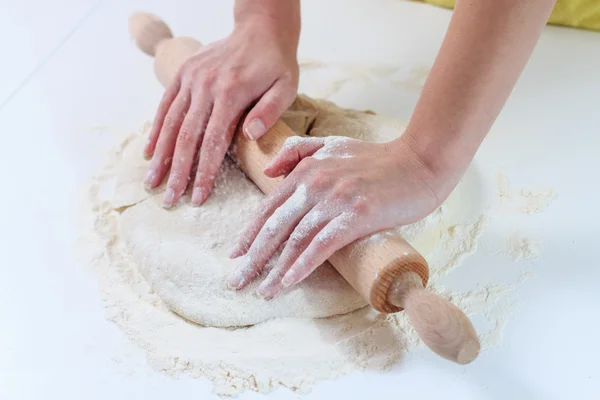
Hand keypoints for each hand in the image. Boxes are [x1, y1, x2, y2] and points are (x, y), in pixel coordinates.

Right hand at [143, 19, 298, 207]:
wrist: (260, 29)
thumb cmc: (276, 64)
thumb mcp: (285, 87)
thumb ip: (269, 111)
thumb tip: (250, 136)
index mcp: (231, 93)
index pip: (213, 142)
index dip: (204, 172)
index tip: (197, 197)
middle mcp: (206, 86)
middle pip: (187, 137)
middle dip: (177, 172)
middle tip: (169, 199)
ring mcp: (191, 78)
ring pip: (171, 123)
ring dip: (161, 156)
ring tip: (152, 182)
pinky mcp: (184, 73)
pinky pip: (166, 104)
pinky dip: (156, 129)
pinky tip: (150, 151)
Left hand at [227, 135, 442, 298]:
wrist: (419, 161)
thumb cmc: (377, 157)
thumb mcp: (332, 144)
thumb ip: (298, 151)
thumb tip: (270, 173)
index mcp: (306, 170)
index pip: (269, 207)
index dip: (249, 233)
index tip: (235, 255)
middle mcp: (315, 183)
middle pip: (276, 226)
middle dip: (253, 257)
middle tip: (236, 281)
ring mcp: (336, 199)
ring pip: (296, 239)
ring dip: (276, 269)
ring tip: (262, 291)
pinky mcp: (357, 215)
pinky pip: (324, 244)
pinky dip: (305, 264)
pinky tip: (290, 281)